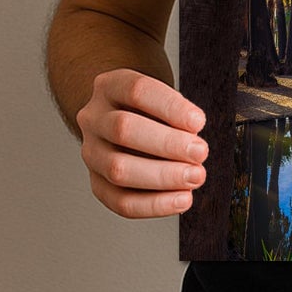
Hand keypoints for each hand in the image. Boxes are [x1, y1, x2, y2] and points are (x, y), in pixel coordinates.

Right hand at [76, 68, 208, 218]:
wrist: (121, 118)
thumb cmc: (149, 108)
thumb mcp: (161, 96)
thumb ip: (176, 113)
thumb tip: (193, 139)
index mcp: (110, 86)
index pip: (137, 91)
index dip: (170, 107)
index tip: (199, 122)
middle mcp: (93, 118)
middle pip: (123, 129)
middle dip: (167, 144)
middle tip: (200, 152)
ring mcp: (91, 152)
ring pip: (117, 168)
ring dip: (162, 176)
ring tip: (195, 176)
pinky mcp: (96, 182)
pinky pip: (120, 201)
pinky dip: (154, 204)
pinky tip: (181, 199)